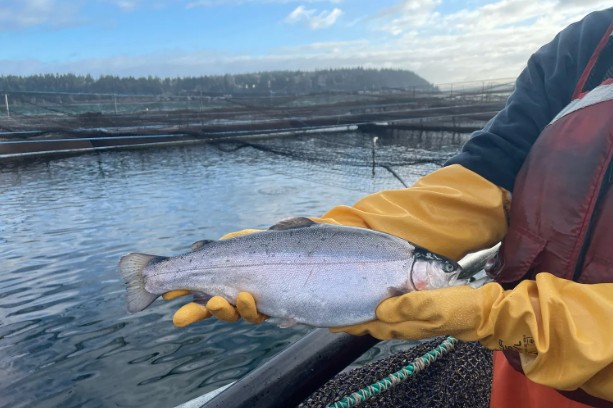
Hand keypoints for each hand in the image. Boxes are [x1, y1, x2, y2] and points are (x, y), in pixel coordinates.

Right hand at [164, 229, 268, 326]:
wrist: (289, 245)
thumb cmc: (258, 245)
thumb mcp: (233, 243)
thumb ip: (214, 248)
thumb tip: (196, 249)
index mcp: (222, 286)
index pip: (201, 300)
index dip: (185, 304)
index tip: (167, 298)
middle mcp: (235, 298)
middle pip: (212, 311)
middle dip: (195, 314)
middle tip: (180, 317)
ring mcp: (253, 303)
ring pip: (235, 314)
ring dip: (223, 310)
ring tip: (216, 301)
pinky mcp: (272, 305)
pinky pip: (259, 313)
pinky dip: (249, 307)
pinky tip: (244, 296)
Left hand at [331, 283, 508, 346]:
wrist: (484, 314)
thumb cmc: (458, 307)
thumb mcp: (430, 303)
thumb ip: (404, 306)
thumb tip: (379, 310)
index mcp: (404, 325)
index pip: (371, 326)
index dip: (352, 324)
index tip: (333, 323)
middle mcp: (406, 327)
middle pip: (374, 326)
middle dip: (356, 323)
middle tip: (338, 316)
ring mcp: (415, 323)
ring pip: (384, 323)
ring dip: (368, 318)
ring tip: (355, 310)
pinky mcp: (423, 317)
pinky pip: (396, 317)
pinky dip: (384, 313)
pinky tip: (383, 305)